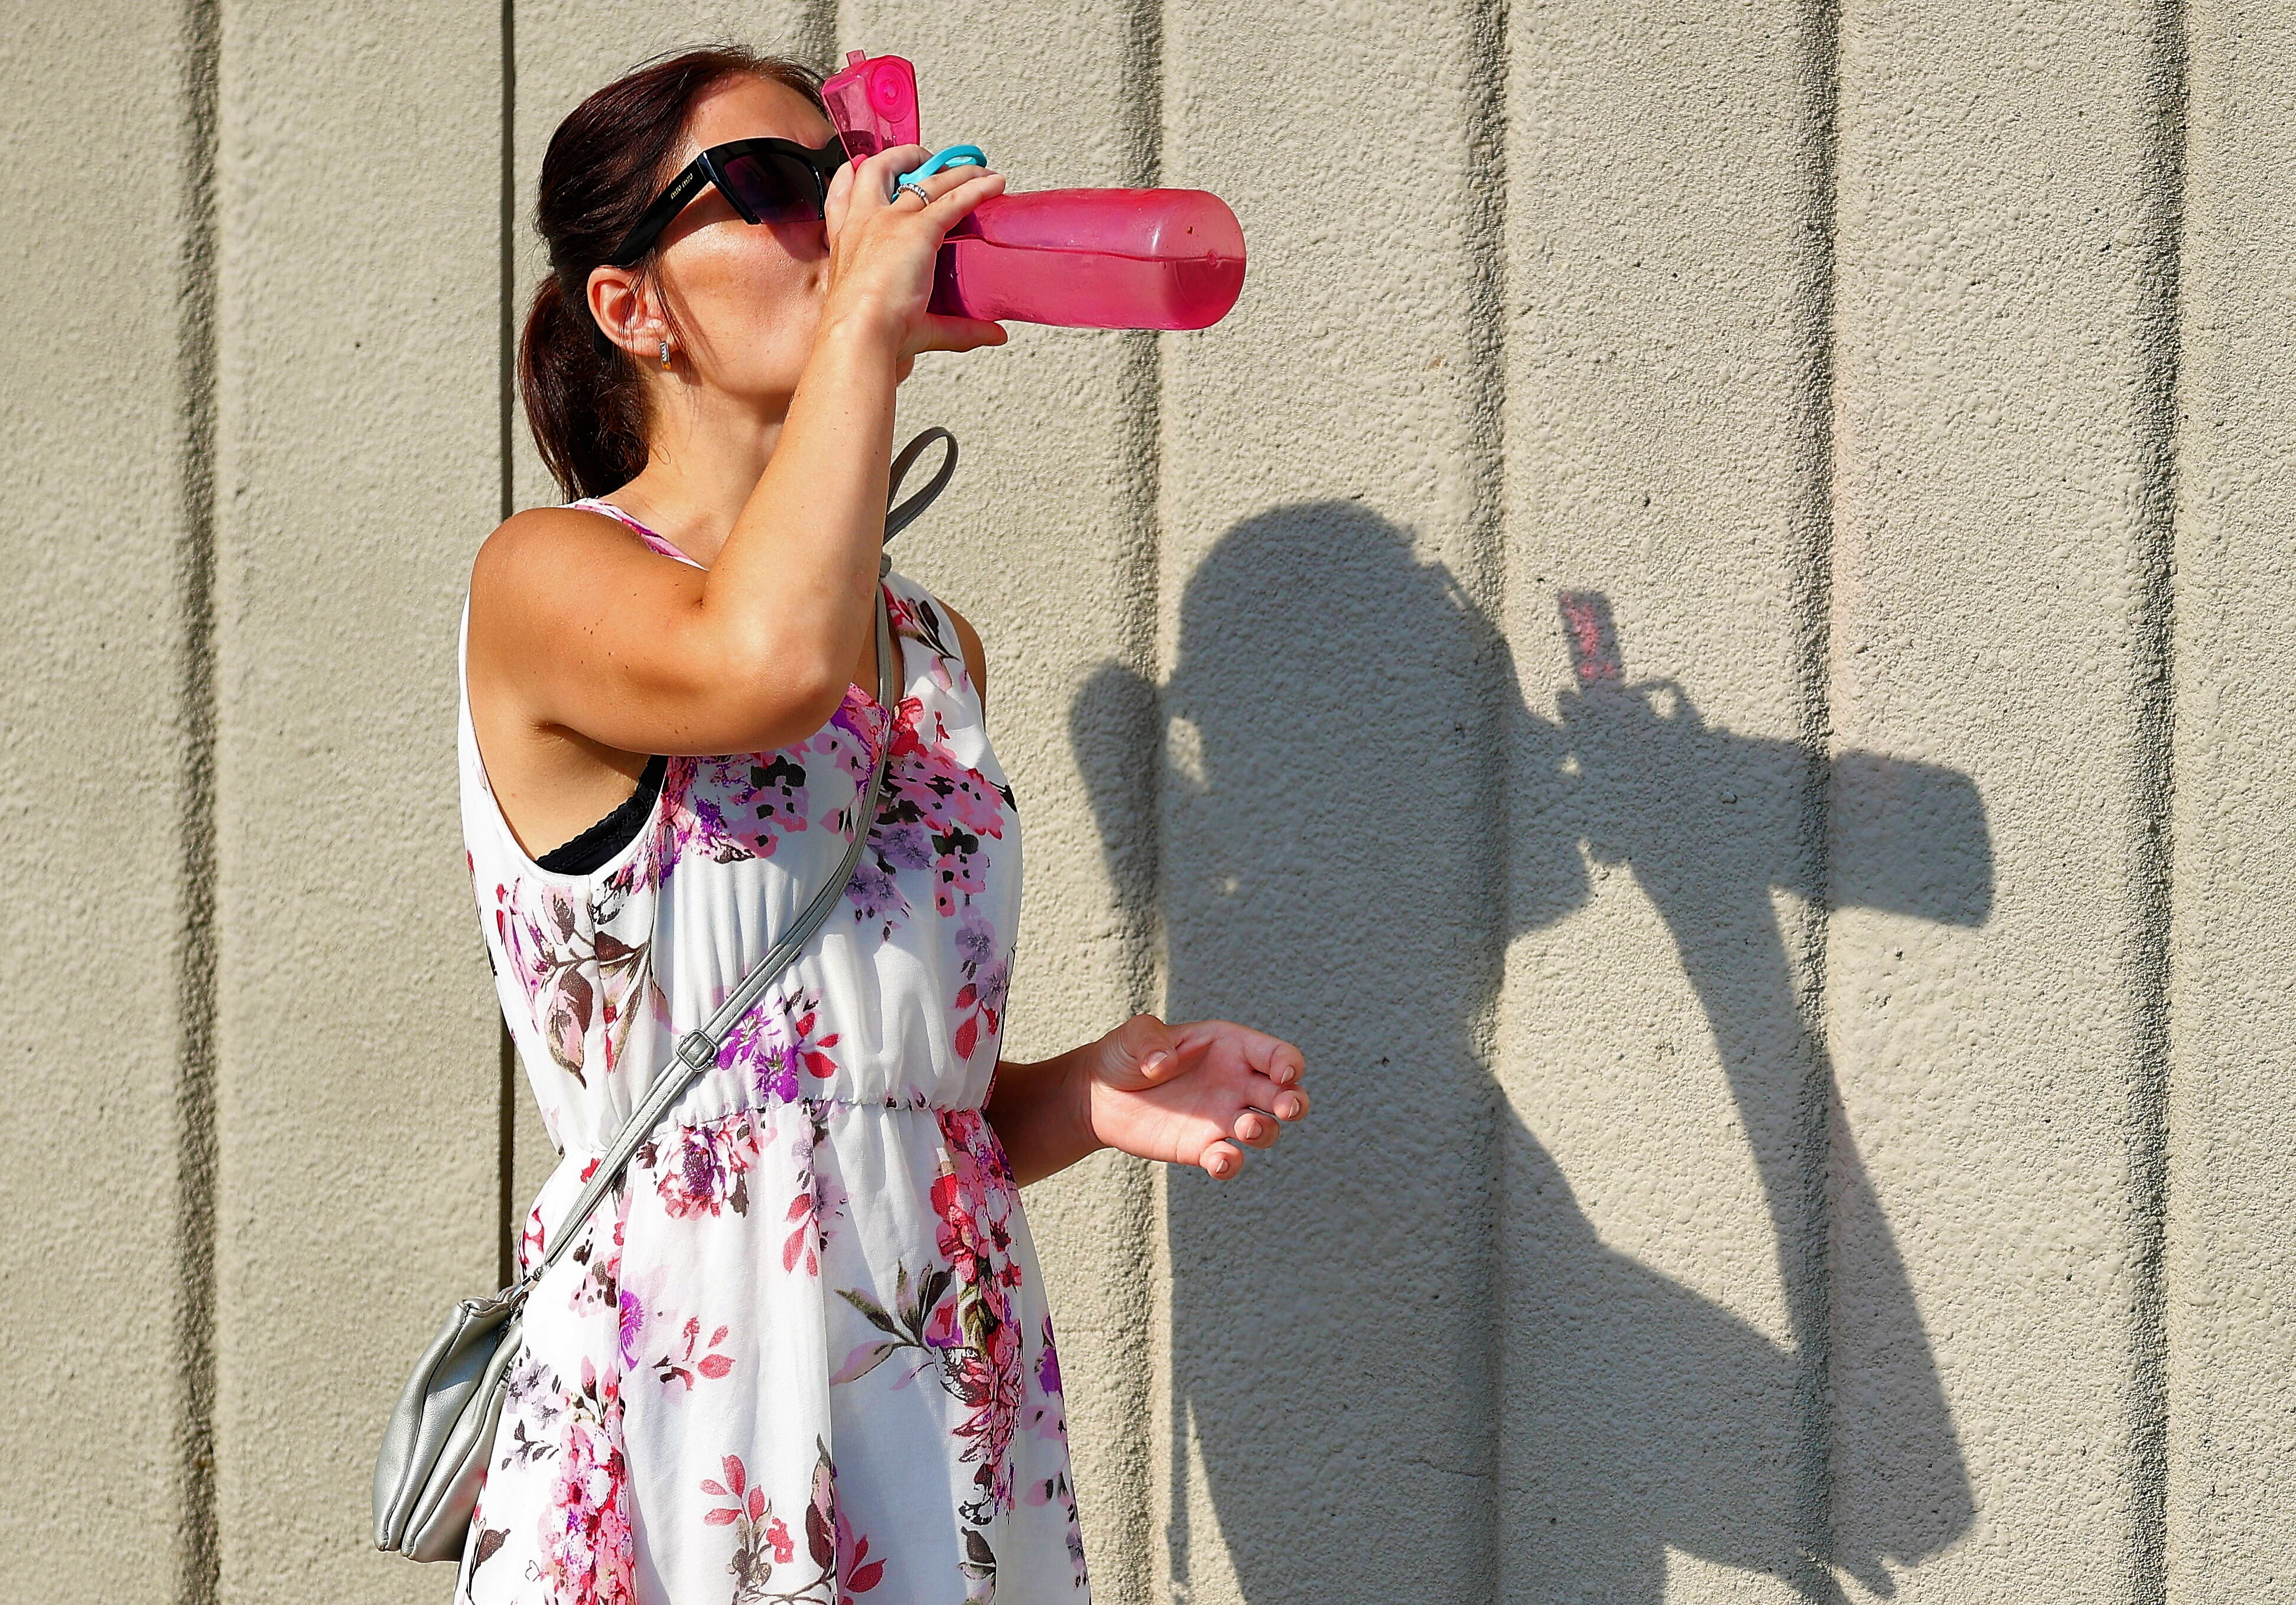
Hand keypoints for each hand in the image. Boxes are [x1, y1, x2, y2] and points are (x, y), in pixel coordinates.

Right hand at [820, 143, 1007, 359]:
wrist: (859, 335)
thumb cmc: (867, 333)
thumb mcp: (908, 325)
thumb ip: (956, 328)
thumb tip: (993, 335)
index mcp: (846, 242)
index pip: (842, 197)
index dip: (850, 177)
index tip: (860, 167)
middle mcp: (863, 224)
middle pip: (878, 169)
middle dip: (904, 157)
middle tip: (927, 159)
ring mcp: (890, 222)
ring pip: (925, 181)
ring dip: (955, 172)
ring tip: (976, 170)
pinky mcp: (918, 229)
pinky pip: (953, 199)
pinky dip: (977, 188)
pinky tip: (995, 184)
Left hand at [1080, 1014, 1309, 1179]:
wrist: (1099, 1095)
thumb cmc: (1124, 1055)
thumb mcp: (1134, 1034)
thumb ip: (1149, 1041)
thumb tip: (1161, 1065)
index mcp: (1230, 1048)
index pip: (1276, 1054)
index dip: (1288, 1063)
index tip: (1283, 1074)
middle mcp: (1236, 1083)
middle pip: (1285, 1095)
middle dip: (1294, 1102)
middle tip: (1287, 1108)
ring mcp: (1223, 1118)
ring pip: (1266, 1130)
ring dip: (1265, 1132)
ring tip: (1245, 1128)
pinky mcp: (1203, 1147)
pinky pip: (1229, 1160)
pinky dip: (1230, 1164)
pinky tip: (1219, 1160)